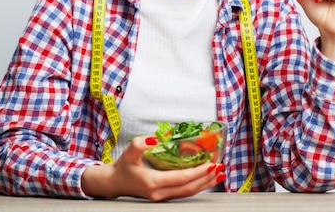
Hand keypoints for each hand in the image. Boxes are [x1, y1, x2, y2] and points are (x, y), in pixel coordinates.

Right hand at [81, 136, 224, 200]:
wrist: (114, 182)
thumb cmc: (122, 166)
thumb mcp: (128, 152)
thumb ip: (140, 144)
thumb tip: (155, 138)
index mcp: (153, 183)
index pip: (181, 179)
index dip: (198, 172)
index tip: (212, 164)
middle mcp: (160, 193)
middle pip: (189, 188)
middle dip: (207, 179)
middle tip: (221, 167)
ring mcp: (162, 197)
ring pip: (189, 193)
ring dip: (206, 184)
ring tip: (219, 174)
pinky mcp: (164, 195)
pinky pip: (185, 192)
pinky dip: (198, 185)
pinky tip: (206, 179)